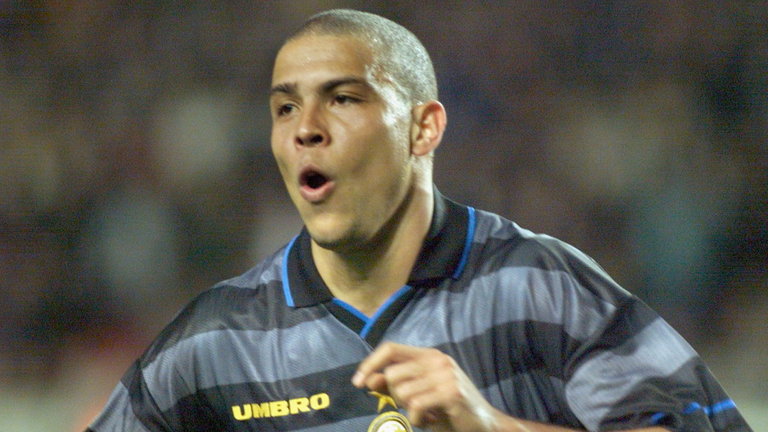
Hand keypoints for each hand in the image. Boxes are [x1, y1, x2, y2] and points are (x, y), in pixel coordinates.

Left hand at [351, 342, 499, 431]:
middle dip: (395, 397)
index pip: (391, 348)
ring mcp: (445, 374)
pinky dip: (417, 419)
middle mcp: (437, 359)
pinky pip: (415, 406)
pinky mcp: (451, 392)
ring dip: (408, 411)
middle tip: (415, 407)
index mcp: (429, 355)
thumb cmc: (447, 410)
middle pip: (392, 374)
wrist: (483, 425)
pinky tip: (432, 420)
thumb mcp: (417, 396)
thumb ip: (394, 385)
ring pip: (402, 392)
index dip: (370, 363)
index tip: (357, 383)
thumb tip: (368, 379)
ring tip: (426, 413)